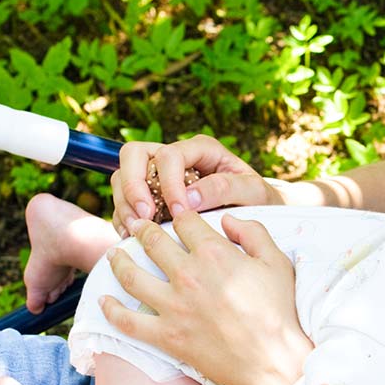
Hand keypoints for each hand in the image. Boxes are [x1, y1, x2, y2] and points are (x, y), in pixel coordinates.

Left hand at [100, 211, 311, 384]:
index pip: (185, 222)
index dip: (178, 213)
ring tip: (113, 254)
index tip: (174, 214)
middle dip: (141, 229)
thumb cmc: (279, 312)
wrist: (273, 360)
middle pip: (152, 242)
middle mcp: (187, 275)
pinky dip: (111, 309)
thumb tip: (227, 220)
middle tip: (134, 225)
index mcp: (214, 253)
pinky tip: (104, 300)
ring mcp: (172, 305)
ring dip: (118, 260)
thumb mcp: (277, 262)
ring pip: (131, 275)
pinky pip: (127, 320)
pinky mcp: (165, 335)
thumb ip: (253, 232)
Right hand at [110, 135, 284, 236]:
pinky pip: (124, 200)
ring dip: (124, 203)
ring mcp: (159, 175)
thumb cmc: (260, 199)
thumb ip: (226, 189)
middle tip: (146, 217)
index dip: (169, 182)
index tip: (179, 212)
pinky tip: (134, 236)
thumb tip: (191, 198)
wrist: (262, 212)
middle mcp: (176, 157)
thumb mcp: (254, 192)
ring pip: (123, 176)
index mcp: (202, 149)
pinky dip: (123, 217)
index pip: (170, 155)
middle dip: (133, 186)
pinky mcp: (151, 195)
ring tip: (137, 230)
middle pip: (134, 155)